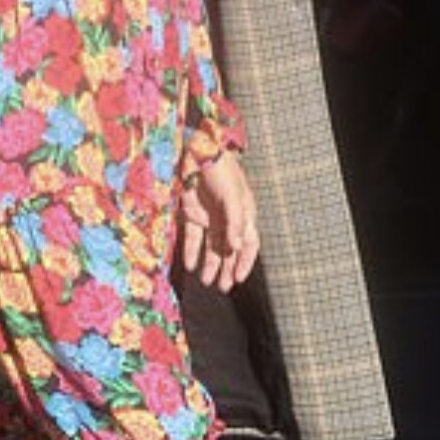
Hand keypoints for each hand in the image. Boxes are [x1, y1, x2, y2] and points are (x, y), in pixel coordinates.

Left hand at [181, 154, 258, 291]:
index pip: (249, 243)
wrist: (197, 151)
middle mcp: (228, 219)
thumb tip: (236, 247)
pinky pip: (192, 238)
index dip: (245, 262)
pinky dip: (191, 252)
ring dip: (210, 265)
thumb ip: (235, 222)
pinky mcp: (191, 213)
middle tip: (223, 288)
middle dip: (227, 269)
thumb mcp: (233, 196)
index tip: (239, 278)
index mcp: (244, 214)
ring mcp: (210, 217)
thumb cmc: (222, 171)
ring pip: (212, 247)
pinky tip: (191, 266)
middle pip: (230, 250)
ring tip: (207, 282)